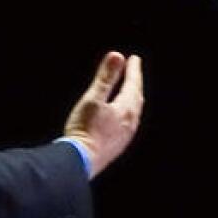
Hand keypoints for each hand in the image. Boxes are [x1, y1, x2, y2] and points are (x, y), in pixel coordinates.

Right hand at [62, 51, 143, 176]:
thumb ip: (105, 78)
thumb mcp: (93, 99)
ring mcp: (125, 136)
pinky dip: (126, 113)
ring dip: (132, 99)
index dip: (134, 70)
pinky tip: (119, 118)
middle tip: (133, 73)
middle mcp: (130, 122)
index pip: (133, 84)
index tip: (134, 59)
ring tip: (129, 93)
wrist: (80, 161)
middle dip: (135, 84)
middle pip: (137, 98)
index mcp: (126, 109)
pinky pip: (127, 124)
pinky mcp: (117, 146)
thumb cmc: (85, 130)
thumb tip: (117, 56)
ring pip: (134, 112)